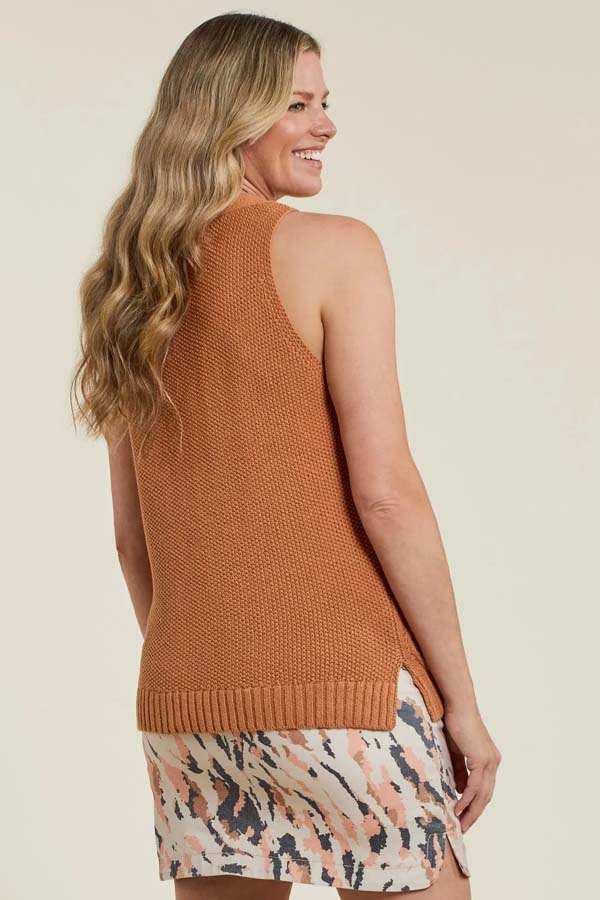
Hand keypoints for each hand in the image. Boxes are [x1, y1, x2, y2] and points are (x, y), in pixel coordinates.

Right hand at [443, 702, 501, 833]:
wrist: (457, 705)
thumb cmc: (454, 723)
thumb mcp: (455, 752)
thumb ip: (459, 770)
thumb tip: (459, 789)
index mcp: (488, 760)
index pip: (484, 789)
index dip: (475, 805)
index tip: (463, 817)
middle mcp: (493, 762)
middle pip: (485, 796)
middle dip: (474, 814)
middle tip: (462, 828)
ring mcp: (489, 761)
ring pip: (482, 794)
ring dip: (470, 811)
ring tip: (459, 824)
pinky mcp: (481, 759)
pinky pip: (474, 786)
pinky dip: (466, 799)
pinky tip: (457, 808)